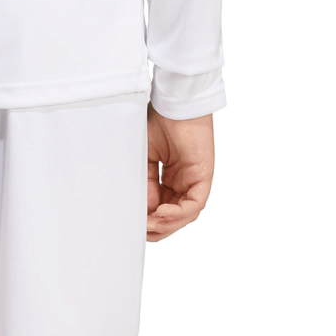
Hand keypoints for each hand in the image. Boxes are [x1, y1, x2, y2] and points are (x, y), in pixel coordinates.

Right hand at [146, 107, 213, 240]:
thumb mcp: (144, 155)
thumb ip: (145, 181)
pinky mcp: (203, 178)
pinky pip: (194, 204)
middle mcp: (183, 183)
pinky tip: (163, 212)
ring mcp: (194, 182)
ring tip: (150, 223)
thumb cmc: (158, 121)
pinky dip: (179, 213)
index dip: (146, 216)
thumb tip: (142, 206)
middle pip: (173, 216)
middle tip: (141, 230)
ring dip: (167, 223)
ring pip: (184, 214)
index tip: (132, 222)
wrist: (174, 105)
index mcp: (169, 177)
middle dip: (157, 227)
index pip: (158, 205)